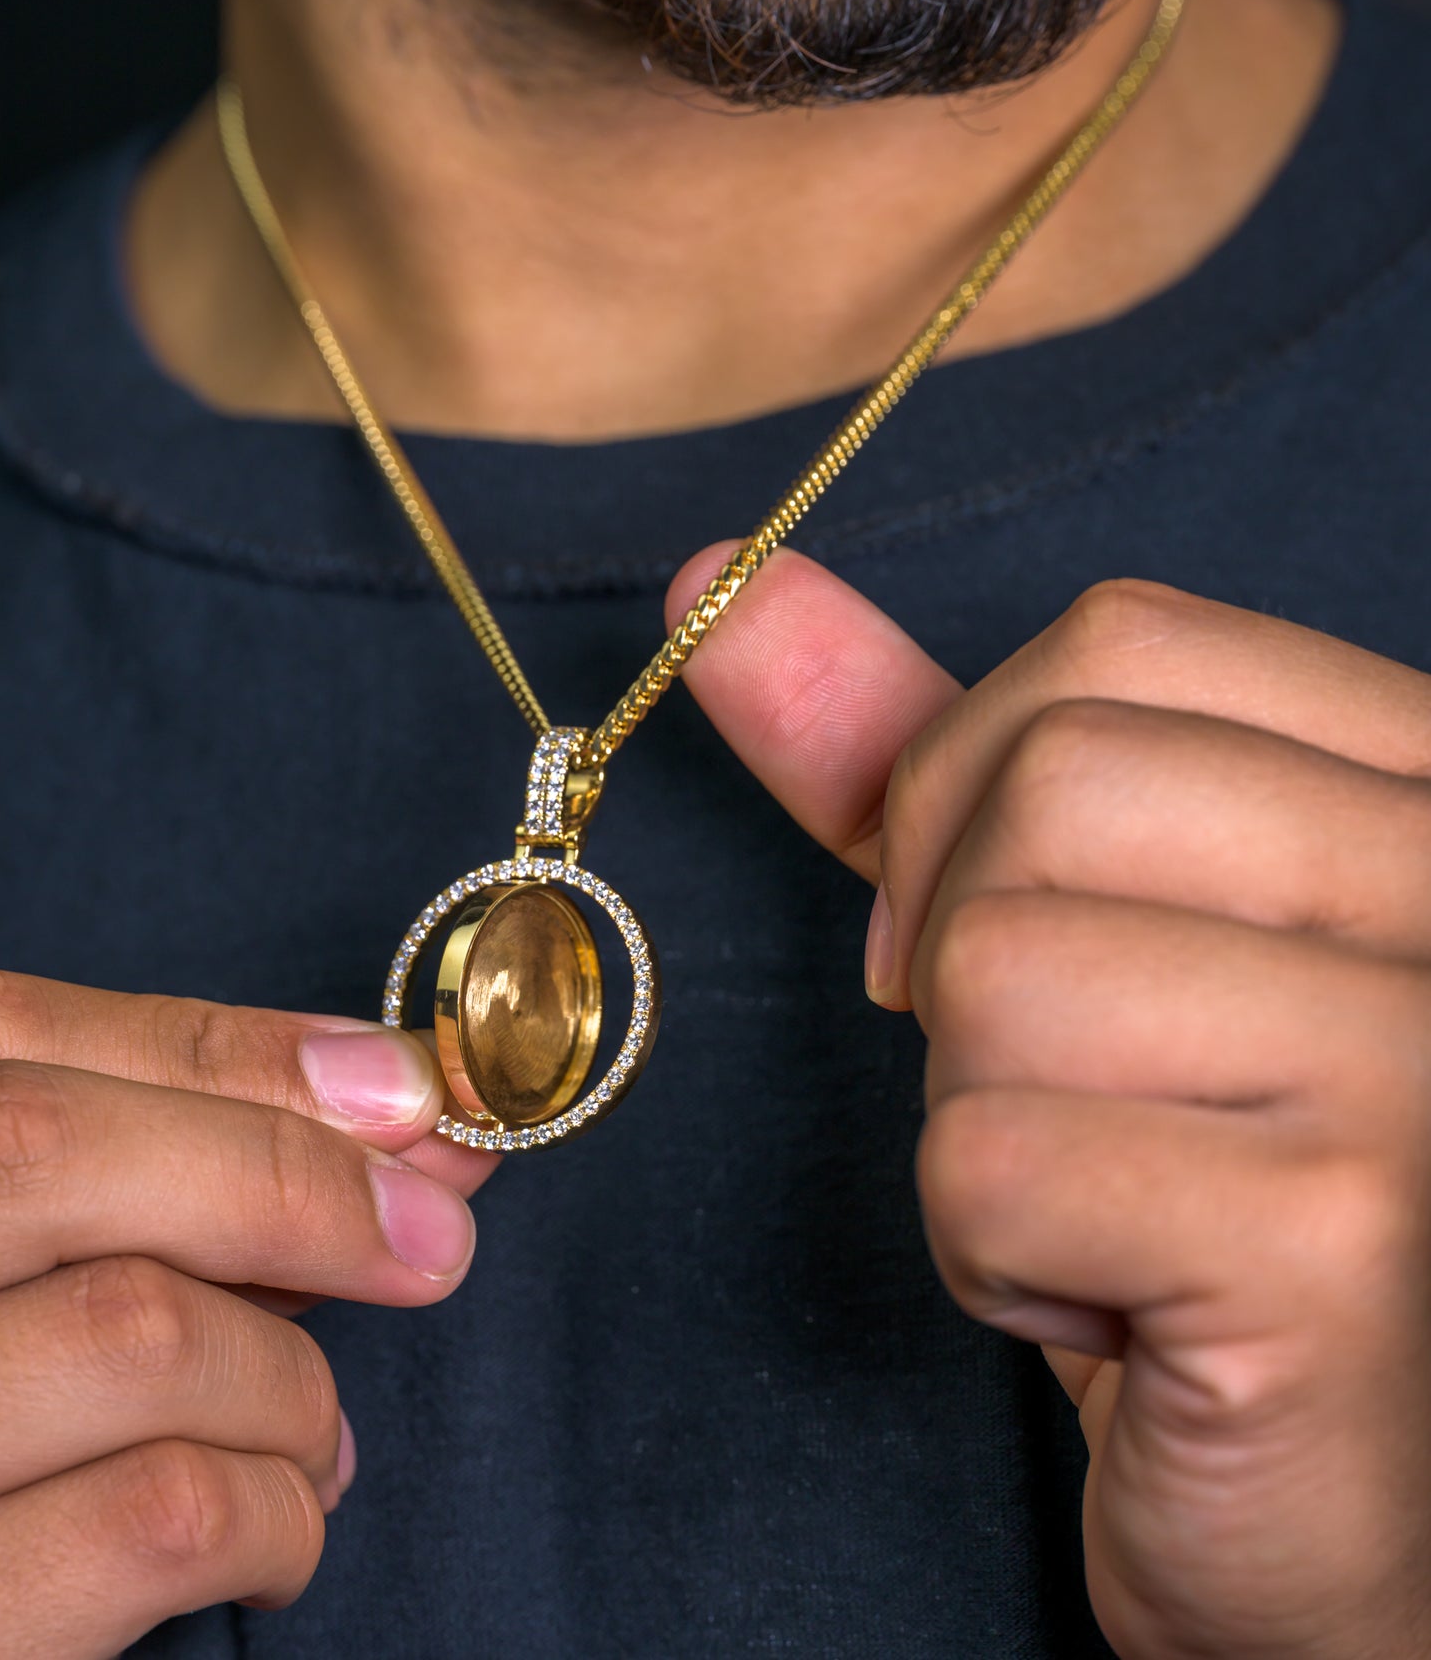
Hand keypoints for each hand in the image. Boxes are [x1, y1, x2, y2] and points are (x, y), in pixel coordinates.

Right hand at [0, 971, 495, 1657]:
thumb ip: (112, 1180)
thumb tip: (386, 1114)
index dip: (220, 1044)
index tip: (393, 1085)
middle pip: (39, 1148)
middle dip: (288, 1174)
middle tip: (431, 1234)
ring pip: (132, 1332)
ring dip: (294, 1381)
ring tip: (307, 1433)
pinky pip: (158, 1514)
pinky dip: (279, 1511)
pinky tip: (267, 1531)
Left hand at [672, 547, 1430, 1657]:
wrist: (1342, 1500)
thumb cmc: (1191, 1206)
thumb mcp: (1062, 934)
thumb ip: (913, 753)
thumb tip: (723, 583)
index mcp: (1418, 792)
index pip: (1118, 645)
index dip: (968, 785)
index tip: (972, 923)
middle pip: (1047, 783)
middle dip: (963, 958)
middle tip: (1064, 1095)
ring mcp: (1421, 1060)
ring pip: (994, 971)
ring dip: (980, 1116)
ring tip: (1111, 1209)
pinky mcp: (1340, 1236)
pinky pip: (989, 1159)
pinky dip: (987, 1251)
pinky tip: (1117, 1309)